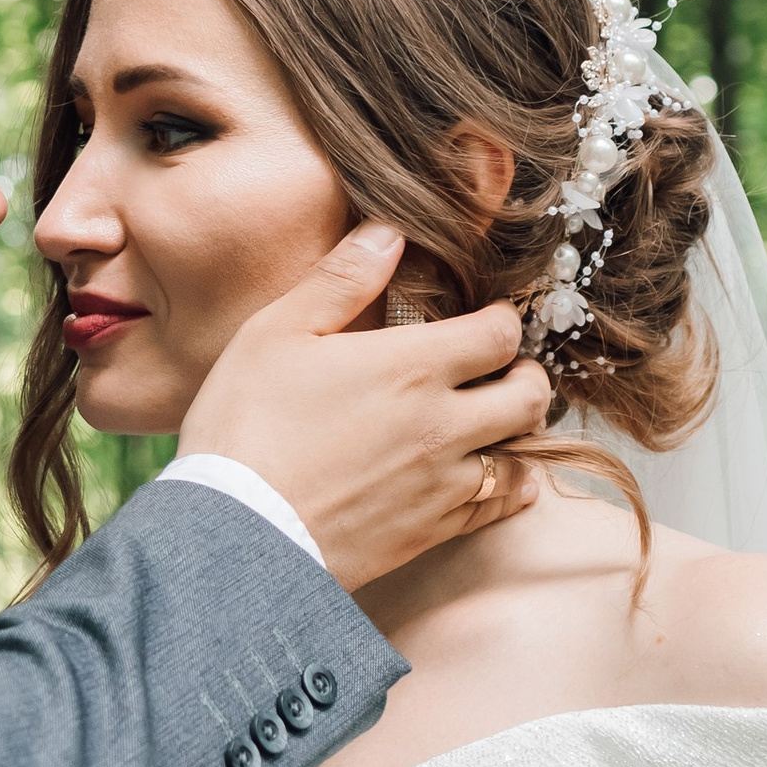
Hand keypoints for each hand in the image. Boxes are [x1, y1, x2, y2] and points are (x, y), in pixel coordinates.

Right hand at [177, 221, 551, 593]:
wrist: (237, 534)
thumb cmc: (246, 425)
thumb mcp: (276, 333)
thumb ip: (341, 280)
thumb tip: (389, 232)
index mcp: (412, 366)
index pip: (500, 334)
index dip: (502, 321)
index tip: (486, 320)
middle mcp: (444, 424)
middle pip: (529, 395)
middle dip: (525, 375)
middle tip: (503, 370)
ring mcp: (443, 483)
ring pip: (521, 455)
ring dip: (518, 434)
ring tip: (496, 422)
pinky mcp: (431, 531)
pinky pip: (497, 507)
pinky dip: (509, 490)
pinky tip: (499, 479)